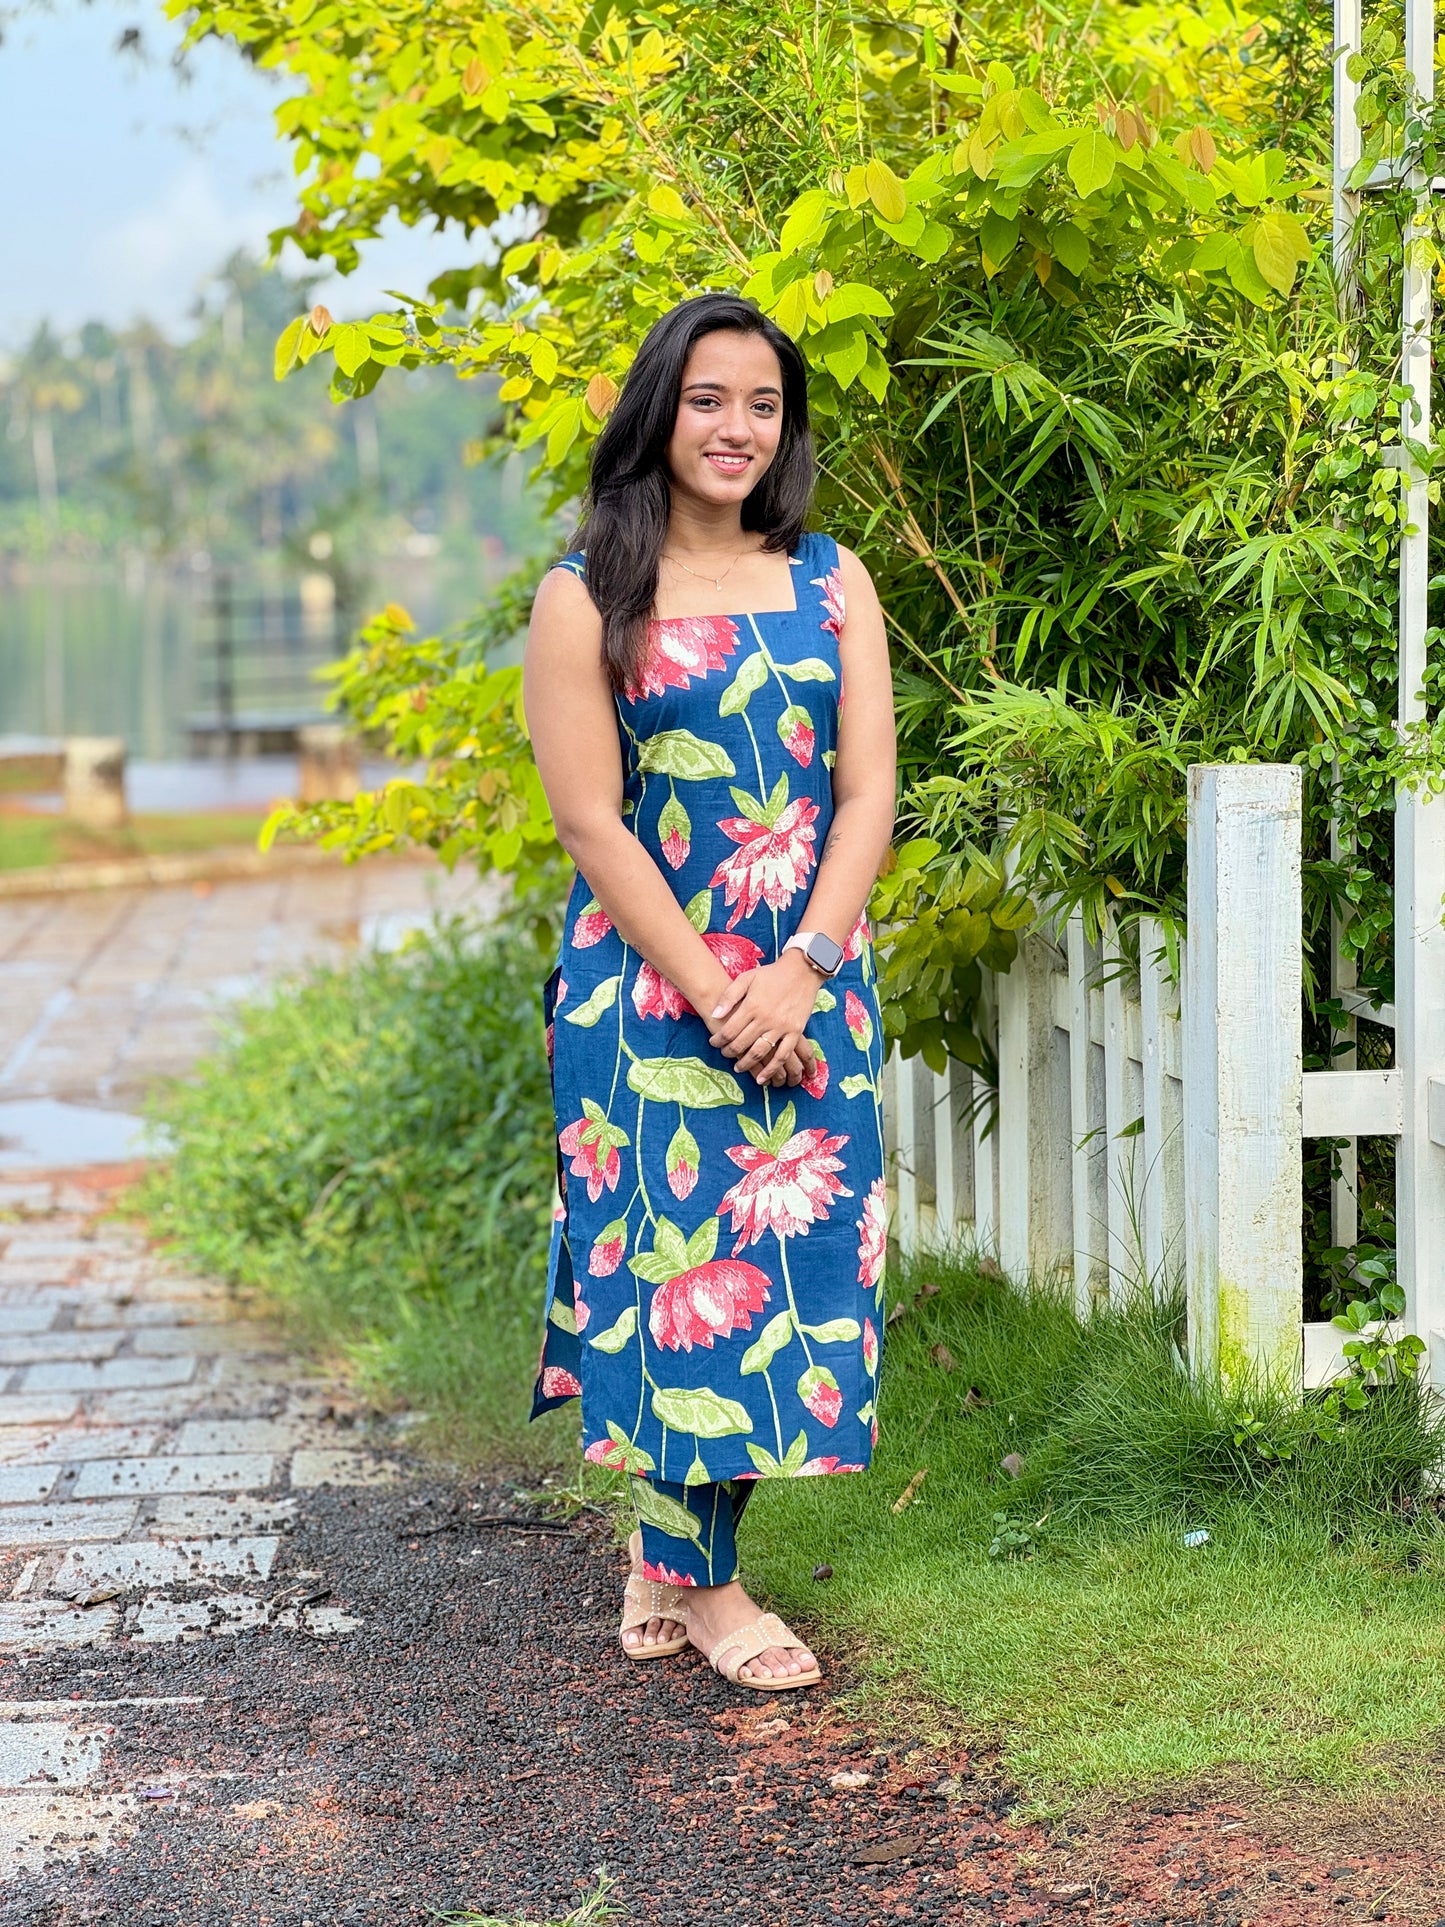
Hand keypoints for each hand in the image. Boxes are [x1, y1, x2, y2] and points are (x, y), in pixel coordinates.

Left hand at [708, 956, 819, 1085]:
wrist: (801, 971)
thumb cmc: (771, 974)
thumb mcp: (747, 978)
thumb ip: (729, 996)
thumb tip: (715, 1014)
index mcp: (751, 1006)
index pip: (729, 1030)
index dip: (719, 1040)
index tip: (714, 1043)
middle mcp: (765, 1019)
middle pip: (742, 1043)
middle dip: (729, 1052)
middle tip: (724, 1054)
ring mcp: (781, 1027)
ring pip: (760, 1052)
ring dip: (746, 1064)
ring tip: (738, 1068)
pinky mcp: (795, 1032)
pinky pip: (782, 1055)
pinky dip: (772, 1069)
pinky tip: (762, 1078)